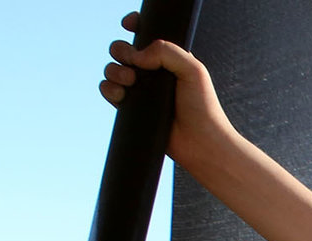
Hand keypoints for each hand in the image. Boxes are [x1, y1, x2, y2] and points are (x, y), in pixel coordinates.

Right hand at [101, 13, 231, 165]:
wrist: (200, 143)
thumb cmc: (203, 107)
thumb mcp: (192, 69)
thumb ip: (166, 51)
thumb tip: (137, 55)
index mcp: (168, 58)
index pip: (145, 34)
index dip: (134, 25)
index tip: (129, 25)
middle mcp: (152, 72)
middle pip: (123, 49)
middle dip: (121, 50)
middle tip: (135, 64)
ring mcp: (140, 90)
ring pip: (112, 68)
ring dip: (114, 70)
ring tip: (131, 81)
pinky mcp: (131, 108)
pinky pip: (108, 90)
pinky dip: (109, 89)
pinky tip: (122, 95)